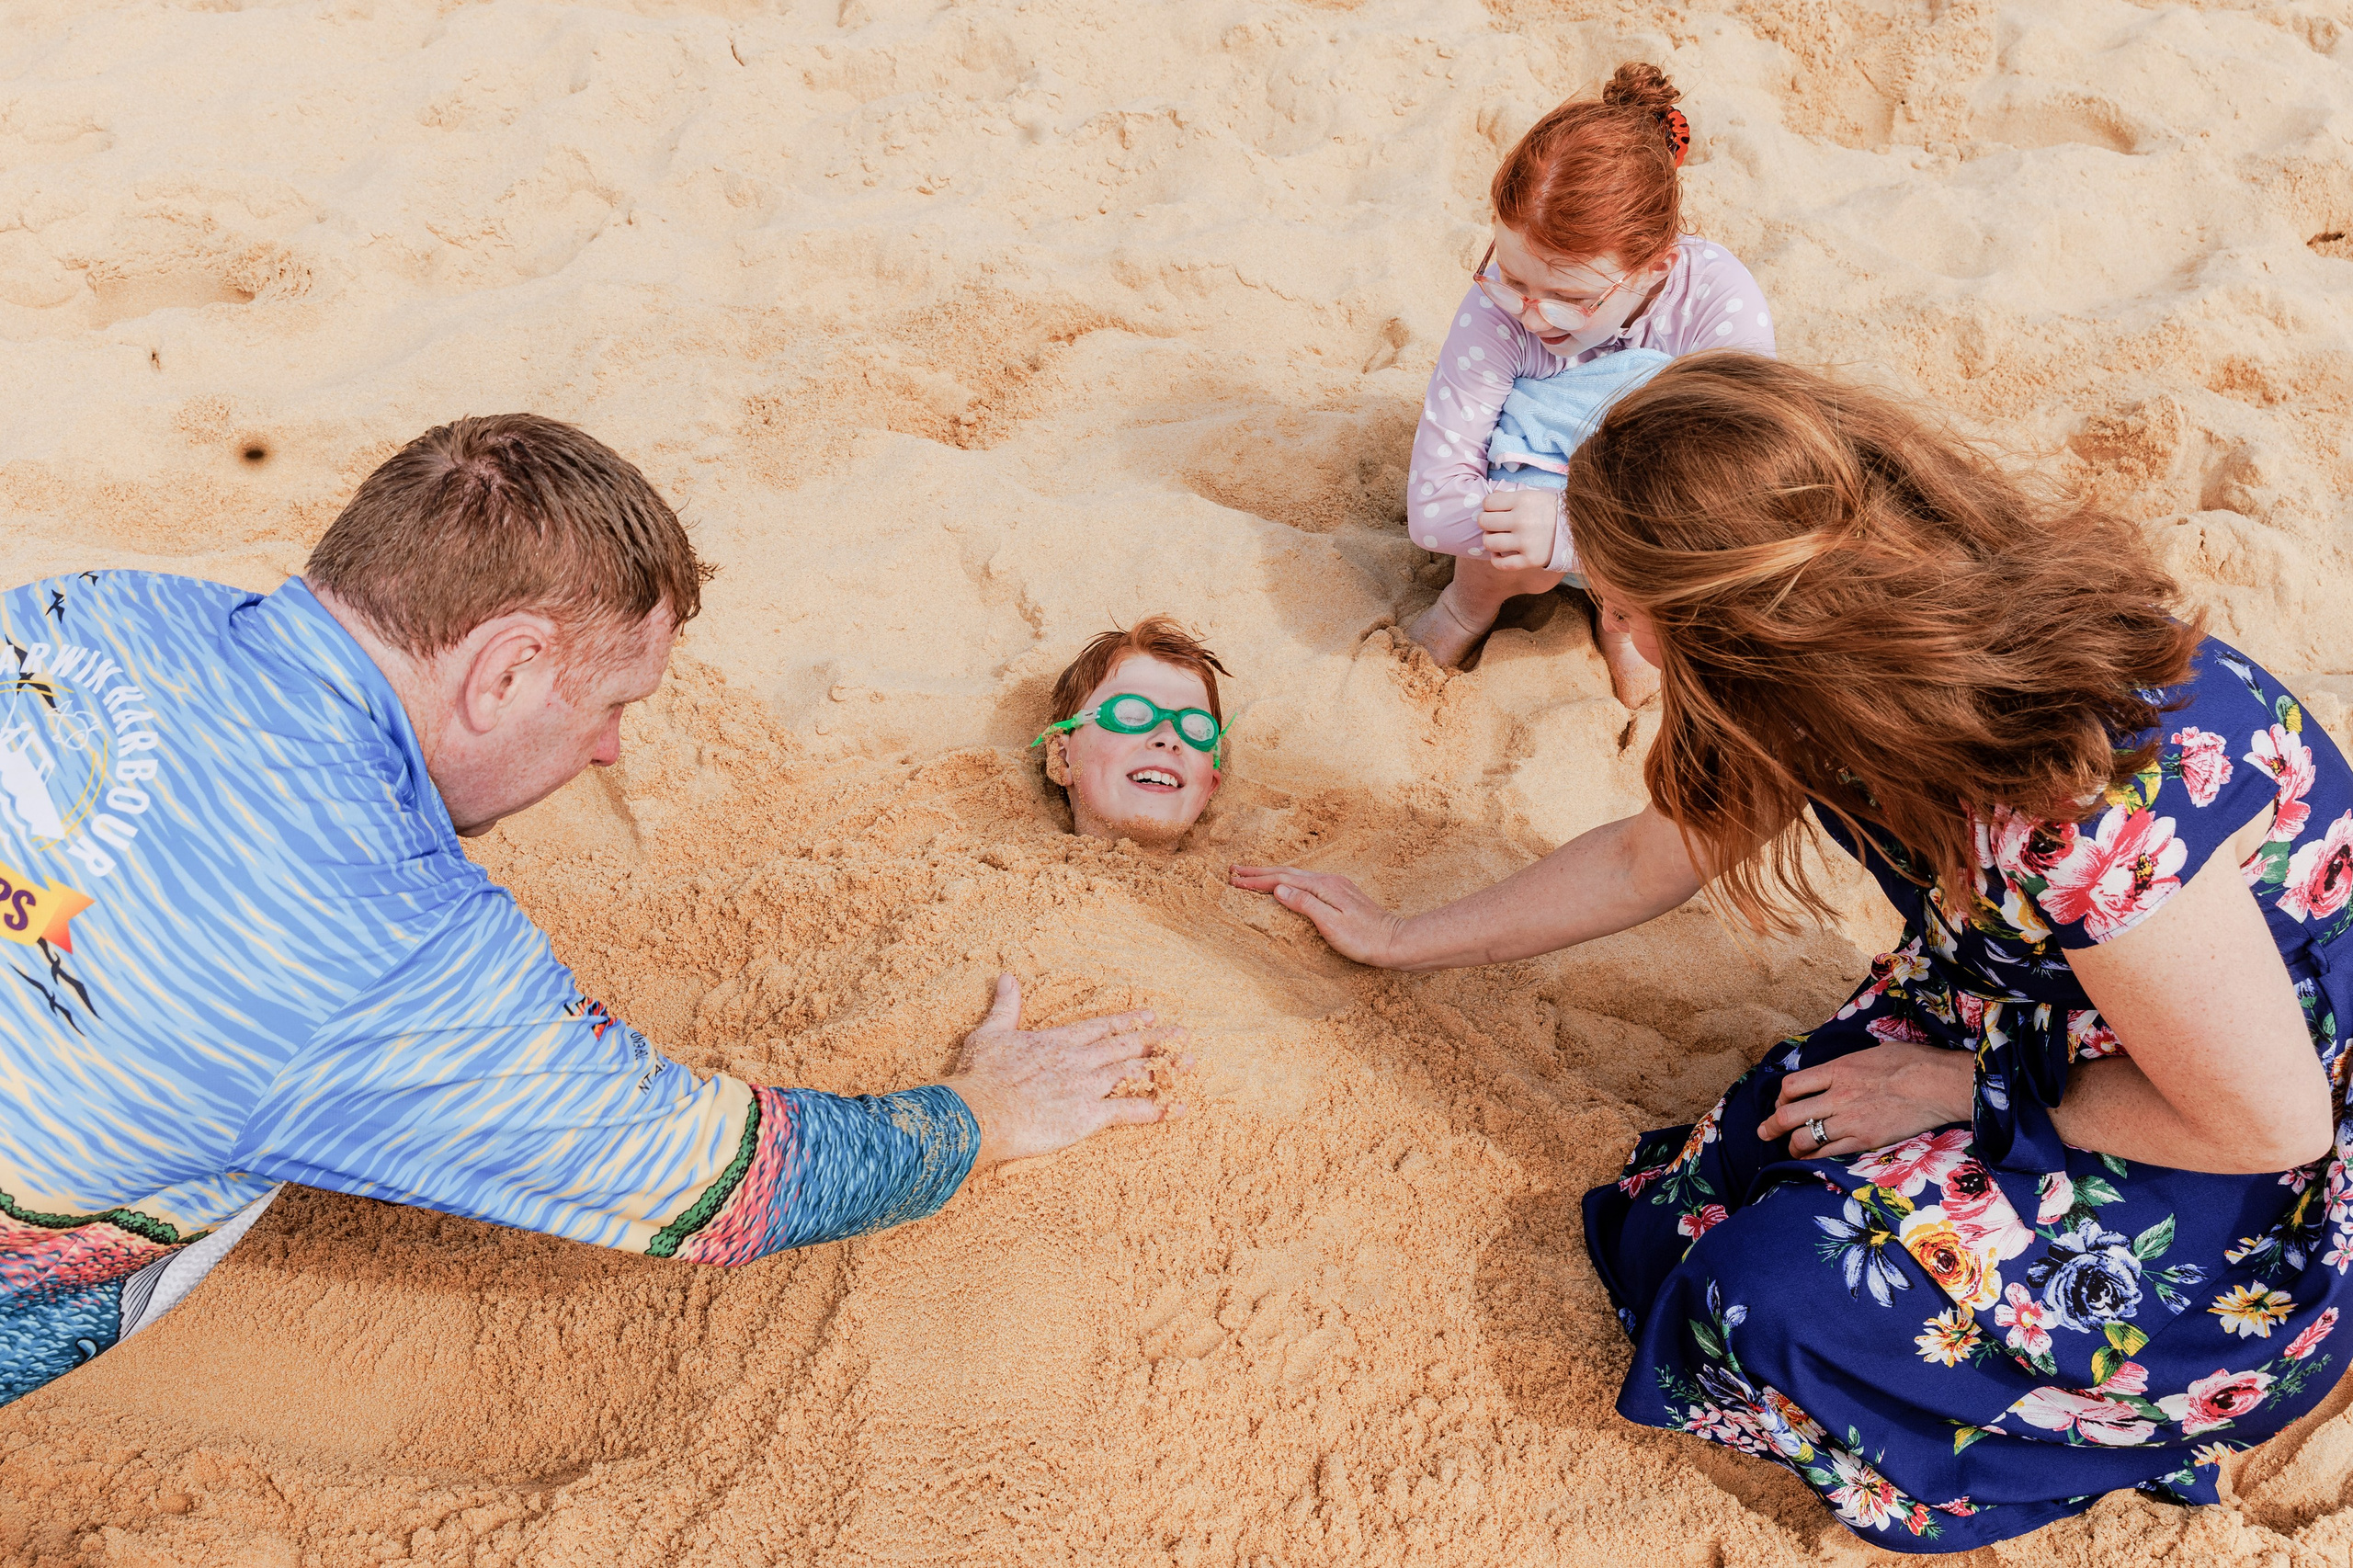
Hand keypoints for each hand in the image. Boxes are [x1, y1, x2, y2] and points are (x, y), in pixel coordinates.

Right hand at [943, 974, 1189, 1167]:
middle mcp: (1078, 1060)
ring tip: (1189, 1062)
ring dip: (1163, 1067)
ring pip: (1133, 1072)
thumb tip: (1006, 977)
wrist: (981, 1112)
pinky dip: (1155, 1109)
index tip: (1149, 1015)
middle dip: (1155, 1039)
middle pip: (1125, 1045)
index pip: (1100, 1028)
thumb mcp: (991, 1032)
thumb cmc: (981, 1075)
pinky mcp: (1088, 1115)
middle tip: (1182, 1033)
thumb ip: (1005, 1006)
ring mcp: (1086, 1086)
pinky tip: (1178, 1109)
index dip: (1126, 1021)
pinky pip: (1129, 1110)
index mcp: (1057, 1041)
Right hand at [1227, 864, 1407, 966]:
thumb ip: (1304, 904)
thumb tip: (1279, 889)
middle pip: (1286, 872)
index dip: (1256, 881)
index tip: (1234, 880)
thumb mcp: (1331, 925)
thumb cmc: (1364, 939)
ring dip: (1272, 874)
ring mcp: (1336, 886)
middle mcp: (1328, 881)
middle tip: (1234, 871)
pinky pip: (1306, 882)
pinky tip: (1286, 884)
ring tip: (1252, 875)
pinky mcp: (1341, 894)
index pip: (1282, 880)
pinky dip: (1288, 880)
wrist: (1395, 941)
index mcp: (1323, 887)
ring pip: (1296, 875)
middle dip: (1259, 872)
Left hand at [1478, 488, 1559, 570]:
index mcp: (1523, 500)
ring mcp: (1526, 541)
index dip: (1488, 507)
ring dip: (1489, 541)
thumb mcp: (1533, 496)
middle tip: (1494, 525)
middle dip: (1486, 523)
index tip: (1496, 511)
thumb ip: (1510, 497)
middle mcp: (1522, 520)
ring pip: (1489, 543)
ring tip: (1497, 539)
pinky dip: (1496, 560)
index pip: (1488, 502)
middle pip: (1484, 522)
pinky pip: (1501, 564)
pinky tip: (1500, 554)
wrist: (1578, 529)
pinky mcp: (1530, 559)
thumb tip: (1488, 500)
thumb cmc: (1551, 511)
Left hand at [1755, 1043, 1976, 1158]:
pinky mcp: (1864, 1140)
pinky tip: (1813, 1158)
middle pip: (1788, 1114)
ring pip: (1803, 1137)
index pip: (1791, 1085)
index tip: (1782, 1103)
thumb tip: (1840, 1072)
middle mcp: (1836, 1095)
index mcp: (1836, 1069)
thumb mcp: (1871, 1054)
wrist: (1938, 1083)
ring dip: (1792, 1145)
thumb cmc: (1912, 1062)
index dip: (1780, 1097)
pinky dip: (1815, 1157)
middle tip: (1764, 1132)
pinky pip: (1828, 1153)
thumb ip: (1848, 1066)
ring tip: (1792, 1149)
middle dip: (1771, 1126)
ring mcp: (1849, 1120)